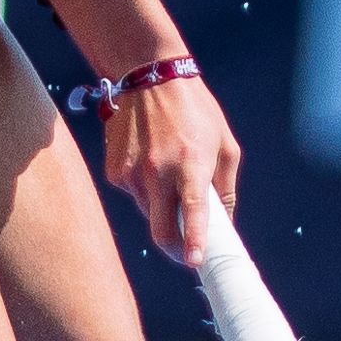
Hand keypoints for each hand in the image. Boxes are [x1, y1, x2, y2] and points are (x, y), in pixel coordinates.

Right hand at [100, 70, 238, 269]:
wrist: (149, 78)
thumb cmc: (195, 110)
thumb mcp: (224, 144)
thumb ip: (225, 187)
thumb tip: (224, 222)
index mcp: (191, 164)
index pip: (192, 212)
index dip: (194, 242)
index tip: (195, 263)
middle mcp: (158, 172)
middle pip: (161, 232)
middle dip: (176, 248)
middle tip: (187, 251)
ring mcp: (132, 174)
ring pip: (149, 214)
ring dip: (163, 211)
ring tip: (171, 180)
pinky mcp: (115, 172)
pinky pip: (134, 197)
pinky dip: (146, 192)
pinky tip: (152, 165)